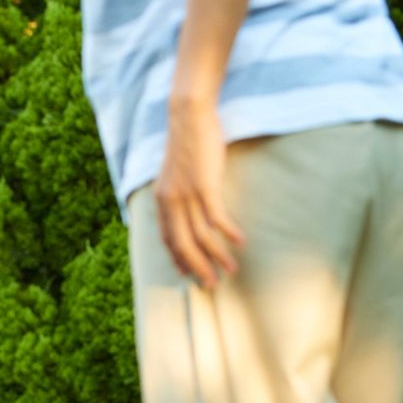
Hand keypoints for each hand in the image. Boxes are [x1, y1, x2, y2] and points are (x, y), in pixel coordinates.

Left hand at [154, 99, 244, 288]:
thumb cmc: (186, 144)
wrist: (188, 117)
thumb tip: (184, 209)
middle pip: (183, 245)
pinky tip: (240, 242)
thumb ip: (177, 194)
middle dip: (197, 268)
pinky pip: (216, 218)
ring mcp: (187, 195)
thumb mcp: (174, 174)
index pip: (167, 239)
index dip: (178, 259)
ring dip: (217, 256)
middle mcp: (170, 202)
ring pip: (201, 237)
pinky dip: (228, 233)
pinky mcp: (204, 186)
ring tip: (230, 270)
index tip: (188, 275)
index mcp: (161, 201)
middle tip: (211, 285)